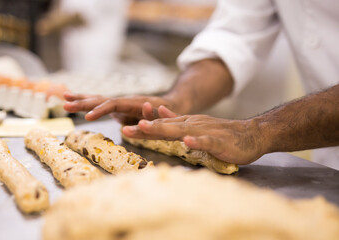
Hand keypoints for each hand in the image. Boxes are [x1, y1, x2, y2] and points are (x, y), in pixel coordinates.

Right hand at [64, 93, 176, 124]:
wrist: (168, 106)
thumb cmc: (166, 113)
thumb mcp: (163, 115)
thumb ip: (153, 114)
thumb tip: (147, 107)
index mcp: (132, 103)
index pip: (113, 105)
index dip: (100, 110)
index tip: (88, 117)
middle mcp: (122, 101)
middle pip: (100, 99)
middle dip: (83, 103)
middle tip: (66, 105)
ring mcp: (118, 103)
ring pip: (96, 99)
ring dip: (80, 100)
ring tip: (64, 99)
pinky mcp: (115, 108)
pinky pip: (98, 104)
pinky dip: (85, 102)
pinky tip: (72, 101)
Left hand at [122, 114, 264, 164]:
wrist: (251, 134)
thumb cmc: (222, 134)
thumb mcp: (196, 126)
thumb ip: (178, 122)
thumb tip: (159, 113)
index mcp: (186, 124)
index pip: (161, 126)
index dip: (142, 128)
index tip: (123, 128)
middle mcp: (192, 125)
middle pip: (166, 127)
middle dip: (145, 128)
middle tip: (126, 129)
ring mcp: (205, 132)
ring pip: (182, 130)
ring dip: (165, 129)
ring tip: (148, 128)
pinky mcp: (219, 142)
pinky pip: (207, 141)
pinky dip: (197, 141)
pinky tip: (188, 142)